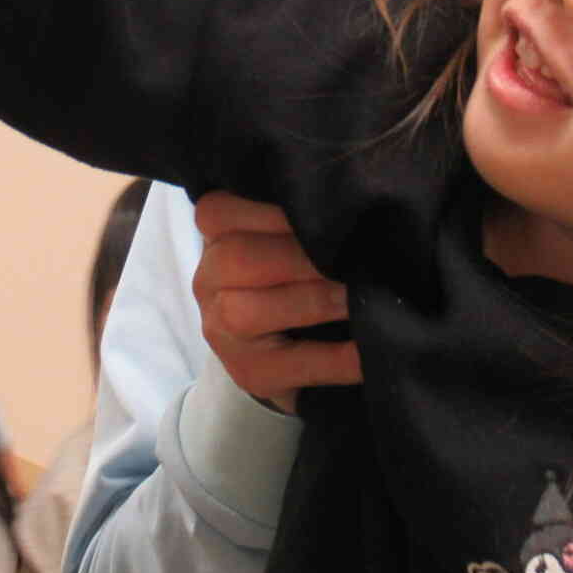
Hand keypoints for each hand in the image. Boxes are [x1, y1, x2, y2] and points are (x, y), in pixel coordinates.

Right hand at [191, 191, 358, 413]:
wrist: (283, 347)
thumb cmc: (293, 273)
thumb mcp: (283, 234)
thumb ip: (296, 215)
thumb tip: (344, 200)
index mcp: (215, 234)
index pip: (223, 210)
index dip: (275, 211)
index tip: (326, 210)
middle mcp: (208, 279)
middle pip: (239, 258)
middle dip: (302, 257)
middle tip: (355, 255)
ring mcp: (221, 329)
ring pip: (249, 312)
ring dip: (312, 301)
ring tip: (358, 297)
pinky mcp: (250, 371)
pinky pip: (292, 364)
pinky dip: (334, 359)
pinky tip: (365, 351)